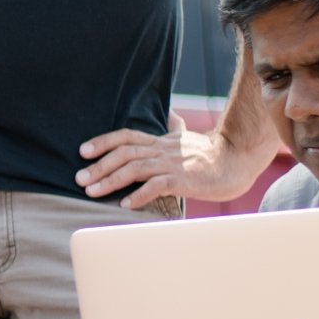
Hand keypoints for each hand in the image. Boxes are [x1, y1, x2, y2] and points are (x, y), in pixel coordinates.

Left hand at [75, 112, 268, 208]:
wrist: (238, 161)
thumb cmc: (211, 154)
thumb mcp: (187, 139)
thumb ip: (174, 129)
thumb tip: (170, 114)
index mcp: (160, 141)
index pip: (126, 136)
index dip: (103, 142)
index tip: (82, 151)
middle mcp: (163, 150)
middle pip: (125, 153)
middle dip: (99, 165)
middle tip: (79, 179)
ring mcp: (173, 164)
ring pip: (136, 168)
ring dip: (111, 181)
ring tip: (93, 192)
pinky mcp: (185, 180)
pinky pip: (158, 186)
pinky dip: (140, 195)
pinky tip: (126, 204)